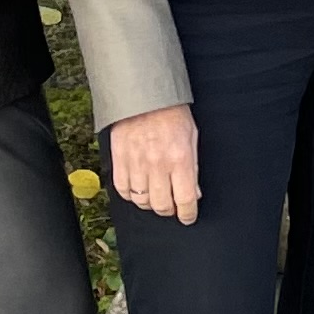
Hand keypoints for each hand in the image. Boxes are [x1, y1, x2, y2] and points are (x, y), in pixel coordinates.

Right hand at [109, 105, 199, 222]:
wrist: (144, 96)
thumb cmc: (172, 114)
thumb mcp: (192, 138)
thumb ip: (193, 168)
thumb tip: (193, 193)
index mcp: (180, 160)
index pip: (185, 199)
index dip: (188, 214)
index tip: (188, 217)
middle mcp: (157, 165)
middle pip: (162, 206)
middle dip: (169, 211)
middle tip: (172, 206)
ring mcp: (136, 164)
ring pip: (141, 201)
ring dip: (150, 204)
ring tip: (155, 197)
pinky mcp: (119, 161)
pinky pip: (123, 190)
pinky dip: (130, 195)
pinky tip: (138, 190)